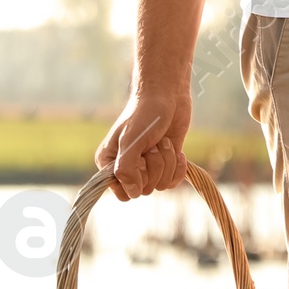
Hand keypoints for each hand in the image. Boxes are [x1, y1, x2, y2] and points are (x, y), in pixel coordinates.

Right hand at [95, 84, 190, 199]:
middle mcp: (127, 168)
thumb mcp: (131, 141)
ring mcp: (147, 166)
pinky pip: (172, 182)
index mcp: (109, 163)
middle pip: (144, 190)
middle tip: (152, 143)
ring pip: (160, 185)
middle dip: (154, 166)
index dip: (135, 181)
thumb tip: (133, 193)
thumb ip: (126, 169)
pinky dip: (178, 168)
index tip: (139, 159)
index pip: (122, 193)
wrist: (167, 96)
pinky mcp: (165, 163)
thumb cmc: (145, 114)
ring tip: (162, 141)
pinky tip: (178, 152)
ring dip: (167, 162)